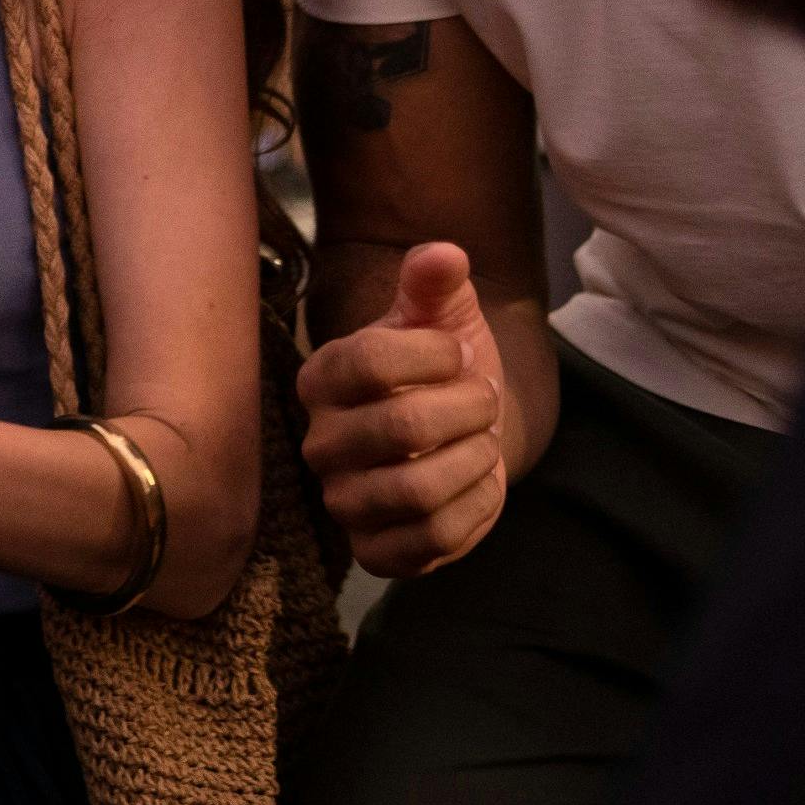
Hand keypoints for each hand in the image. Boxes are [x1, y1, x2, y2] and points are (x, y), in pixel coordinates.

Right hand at [297, 241, 512, 574]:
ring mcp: (344, 501)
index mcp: (322, 379)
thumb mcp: (442, 316)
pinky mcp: (376, 551)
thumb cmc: (444, 368)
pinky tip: (480, 483)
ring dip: (473, 460)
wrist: (460, 431)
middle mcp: (320, 444)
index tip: (459, 352)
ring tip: (482, 442)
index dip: (433, 355)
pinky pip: (432, 541)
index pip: (366, 364)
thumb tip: (445, 253)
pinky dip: (475, 509)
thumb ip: (436, 282)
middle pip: (399, 429)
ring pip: (416, 492)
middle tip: (484, 398)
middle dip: (467, 410)